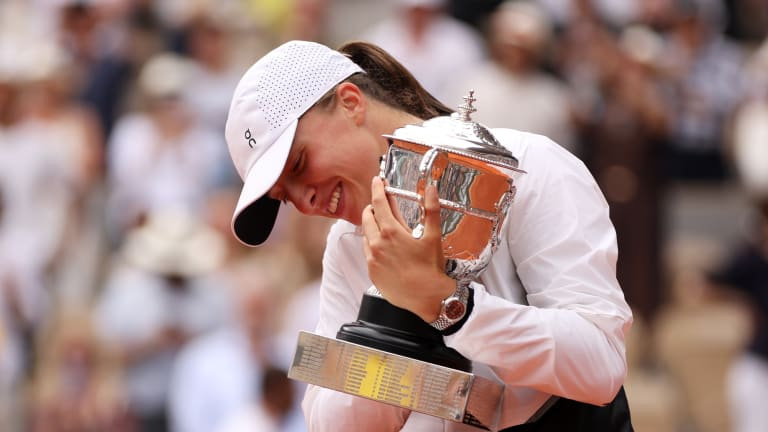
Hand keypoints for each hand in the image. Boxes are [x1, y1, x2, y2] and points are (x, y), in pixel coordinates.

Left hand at [361, 177, 454, 321]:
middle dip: (373, 206)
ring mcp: (372, 258)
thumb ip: (431, 210)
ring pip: (366, 233)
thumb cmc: (430, 270)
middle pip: (368, 216)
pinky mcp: (371, 271)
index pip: (379, 203)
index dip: (377, 189)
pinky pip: (366, 250)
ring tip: (383, 223)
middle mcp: (376, 244)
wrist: (425, 299)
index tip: (377, 181)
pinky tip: (383, 244)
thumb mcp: (433, 236)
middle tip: (381, 202)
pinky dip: (372, 242)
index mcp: (391, 232)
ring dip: (372, 224)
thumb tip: (431, 190)